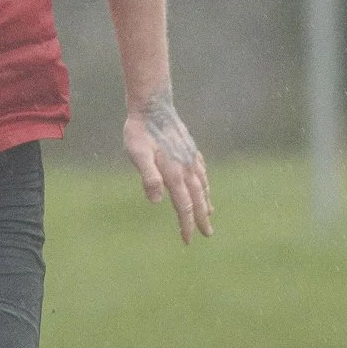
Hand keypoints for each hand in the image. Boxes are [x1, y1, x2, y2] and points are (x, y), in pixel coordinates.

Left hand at [124, 90, 212, 243]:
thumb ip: (149, 177)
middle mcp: (186, 168)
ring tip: (209, 215)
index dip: (186, 225)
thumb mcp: (137, 154)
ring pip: (202, 185)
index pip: (183, 206)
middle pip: (197, 199)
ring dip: (205, 202)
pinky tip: (204, 186)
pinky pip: (201, 171)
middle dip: (201, 218)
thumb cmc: (140, 132)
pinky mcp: (189, 149)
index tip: (188, 240)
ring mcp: (190, 158)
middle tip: (207, 234)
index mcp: (174, 173)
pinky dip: (205, 183)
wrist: (153, 106)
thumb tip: (156, 200)